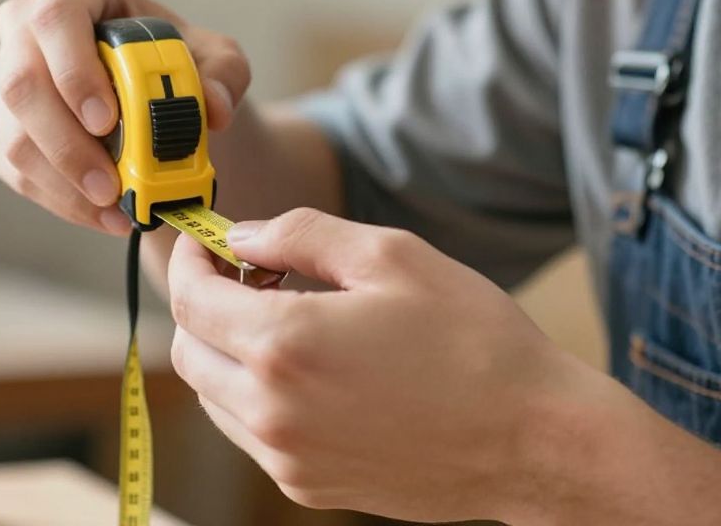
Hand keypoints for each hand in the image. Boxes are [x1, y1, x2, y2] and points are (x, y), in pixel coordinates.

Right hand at [0, 0, 250, 234]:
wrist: (160, 98)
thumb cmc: (181, 64)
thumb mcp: (218, 60)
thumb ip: (224, 75)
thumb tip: (213, 107)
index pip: (56, 17)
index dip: (73, 69)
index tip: (106, 121)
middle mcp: (26, 24)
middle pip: (21, 82)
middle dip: (66, 144)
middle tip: (111, 185)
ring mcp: (2, 75)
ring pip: (11, 133)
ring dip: (63, 181)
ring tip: (115, 207)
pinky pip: (10, 166)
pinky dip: (57, 198)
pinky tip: (100, 213)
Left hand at [167, 206, 576, 522]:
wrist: (531, 438)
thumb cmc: (471, 338)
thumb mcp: (389, 256)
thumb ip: (300, 235)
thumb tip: (243, 236)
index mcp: (286, 346)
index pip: (190, 300)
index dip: (189, 260)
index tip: (205, 241)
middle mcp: (273, 413)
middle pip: (190, 349)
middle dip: (204, 303)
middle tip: (251, 272)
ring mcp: (289, 459)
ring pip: (214, 394)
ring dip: (227, 347)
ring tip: (287, 313)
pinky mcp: (310, 485)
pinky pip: (251, 431)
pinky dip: (256, 389)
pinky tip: (312, 362)